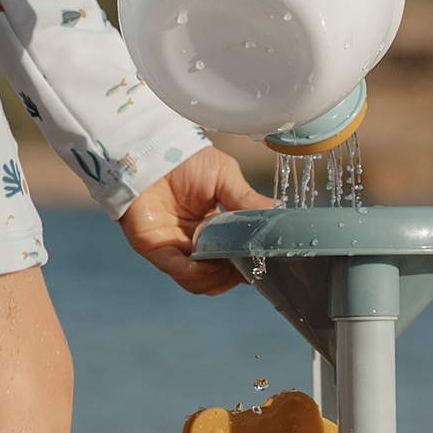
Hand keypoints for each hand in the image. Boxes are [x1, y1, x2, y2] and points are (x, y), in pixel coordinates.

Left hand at [119, 147, 272, 293]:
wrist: (152, 150)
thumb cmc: (187, 160)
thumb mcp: (226, 176)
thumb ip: (248, 200)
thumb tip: (280, 213)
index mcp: (216, 228)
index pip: (237, 259)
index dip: (250, 265)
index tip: (263, 260)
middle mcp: (197, 243)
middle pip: (221, 277)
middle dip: (234, 275)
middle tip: (243, 262)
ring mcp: (176, 249)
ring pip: (200, 282)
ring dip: (214, 277)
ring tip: (223, 261)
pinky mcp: (155, 248)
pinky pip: (176, 270)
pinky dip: (192, 272)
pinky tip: (203, 263)